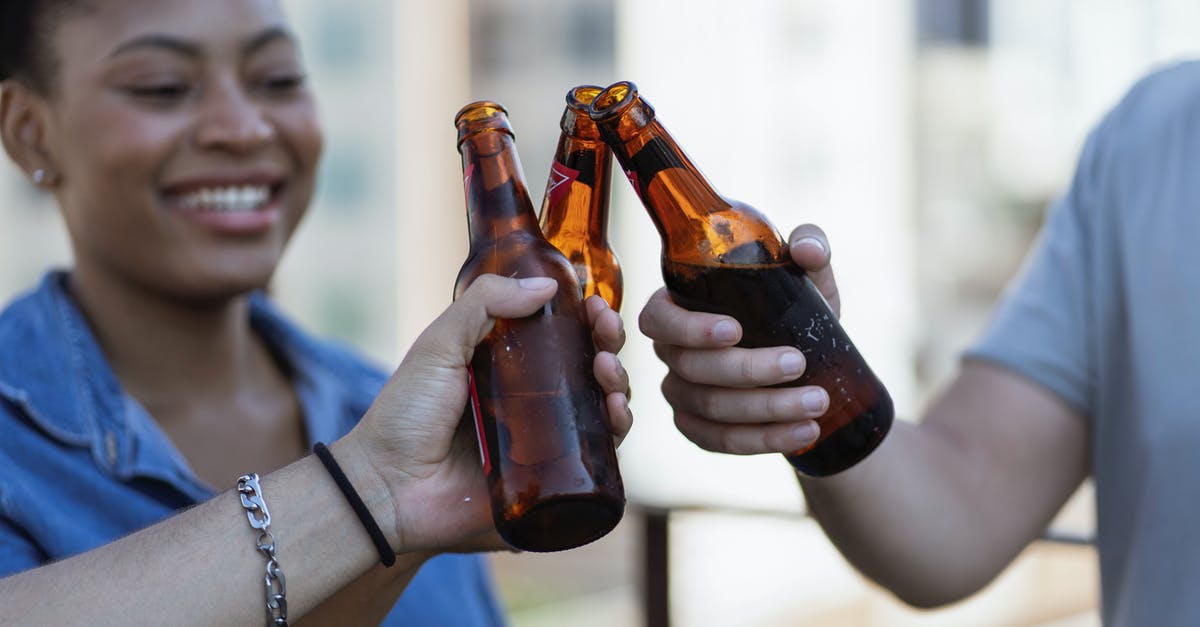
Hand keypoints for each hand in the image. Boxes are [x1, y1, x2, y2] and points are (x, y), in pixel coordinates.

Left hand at [350, 275, 631, 552]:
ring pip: (602, 408)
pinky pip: (600, 456)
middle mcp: (532, 403)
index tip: (595, 300)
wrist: (388, 489)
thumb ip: (483, 305)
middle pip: (590, 367)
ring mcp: (546, 442)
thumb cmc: (405, 416)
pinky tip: (616, 412)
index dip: (585, 317)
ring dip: (618, 382)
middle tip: (606, 328)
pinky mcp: (554, 481)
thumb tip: (547, 285)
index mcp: (507, 368)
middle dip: (608, 342)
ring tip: (607, 370)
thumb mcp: (440, 345)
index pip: (560, 335)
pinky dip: (617, 430)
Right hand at [637, 223, 838, 456]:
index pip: (658, 319)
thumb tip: (805, 249)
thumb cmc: (794, 309)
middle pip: (691, 368)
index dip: (689, 328)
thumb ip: (811, 247)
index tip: (735, 330)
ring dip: (766, 409)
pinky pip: (722, 441)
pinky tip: (804, 431)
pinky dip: (765, 439)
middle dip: (747, 370)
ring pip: (710, 408)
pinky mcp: (699, 429)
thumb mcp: (808, 277)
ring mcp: (681, 394)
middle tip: (798, 364)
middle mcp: (671, 352)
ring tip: (817, 401)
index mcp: (679, 306)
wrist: (811, 365)